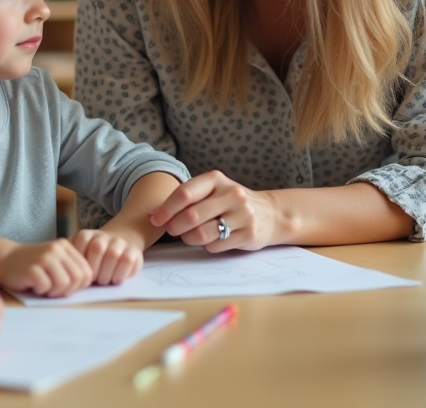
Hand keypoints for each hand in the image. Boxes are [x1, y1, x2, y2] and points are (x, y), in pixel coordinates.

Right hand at [0, 239, 93, 296]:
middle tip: (54, 289)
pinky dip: (40, 290)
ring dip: (54, 291)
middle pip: (77, 279)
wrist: (6, 260)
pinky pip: (45, 287)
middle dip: (67, 290)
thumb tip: (87, 284)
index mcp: (66, 247)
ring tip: (44, 287)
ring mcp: (43, 258)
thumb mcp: (56, 261)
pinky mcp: (31, 268)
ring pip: (64, 284)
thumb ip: (71, 268)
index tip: (66, 287)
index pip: (86, 272)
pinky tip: (33, 284)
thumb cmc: (34, 265)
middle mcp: (56, 249)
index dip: (79, 285)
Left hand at [71, 228, 143, 284]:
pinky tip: (116, 279)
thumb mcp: (80, 256)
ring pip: (113, 254)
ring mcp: (119, 241)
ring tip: (104, 281)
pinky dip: (120, 274)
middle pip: (97, 249)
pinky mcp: (134, 250)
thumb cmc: (94, 259)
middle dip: (94, 270)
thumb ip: (70, 261)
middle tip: (94, 280)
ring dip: (107, 274)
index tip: (82, 273)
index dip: (81, 261)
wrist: (119, 245)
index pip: (81, 242)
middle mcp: (103, 236)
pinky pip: (127, 260)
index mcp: (86, 236)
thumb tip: (63, 271)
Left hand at [149, 170, 288, 251]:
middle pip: (191, 216)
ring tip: (190, 236)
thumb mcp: (214, 191)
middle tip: (171, 230)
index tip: (155, 219)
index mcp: (217, 179)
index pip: (185, 193)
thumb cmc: (232, 202)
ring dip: (189, 238)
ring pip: (202, 234)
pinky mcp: (248, 235)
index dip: (166, 208)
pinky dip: (207, 246)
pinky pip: (216, 246)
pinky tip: (211, 240)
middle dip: (175, 226)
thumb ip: (187, 199)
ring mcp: (242, 215)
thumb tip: (153, 214)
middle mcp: (232, 194)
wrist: (272, 213)